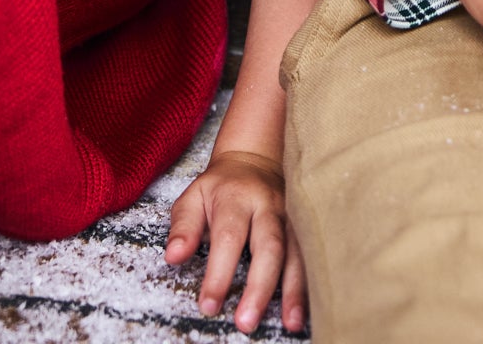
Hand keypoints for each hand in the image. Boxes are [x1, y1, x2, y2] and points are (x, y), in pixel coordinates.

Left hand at [165, 150, 305, 332]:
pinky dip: (308, 284)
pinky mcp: (304, 226)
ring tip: (291, 323)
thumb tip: (173, 257)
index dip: (219, 273)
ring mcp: (290, 216)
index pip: (228, 237)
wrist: (256, 159)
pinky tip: (304, 310)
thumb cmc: (220, 186)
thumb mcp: (194, 196)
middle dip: (260, 287)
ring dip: (294, 289)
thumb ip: (183, 227)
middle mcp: (268, 207)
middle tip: (246, 322)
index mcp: (237, 198)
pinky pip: (309, 255)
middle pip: (269, 246)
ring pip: (296, 252)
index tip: (209, 305)